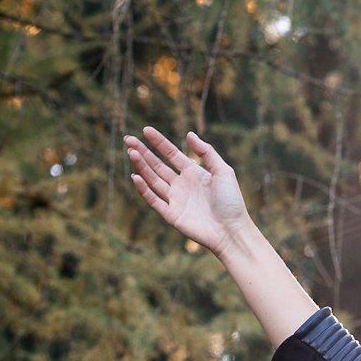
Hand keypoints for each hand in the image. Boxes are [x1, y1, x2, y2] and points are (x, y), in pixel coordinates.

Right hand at [125, 126, 250, 256]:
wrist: (232, 230)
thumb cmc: (232, 202)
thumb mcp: (223, 172)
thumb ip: (207, 152)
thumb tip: (189, 134)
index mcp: (194, 173)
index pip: (171, 154)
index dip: (159, 142)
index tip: (146, 130)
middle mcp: (182, 185)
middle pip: (158, 165)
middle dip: (143, 152)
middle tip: (129, 139)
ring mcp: (175, 200)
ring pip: (153, 180)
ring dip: (142, 167)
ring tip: (131, 152)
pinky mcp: (171, 215)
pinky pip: (153, 200)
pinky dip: (144, 189)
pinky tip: (136, 176)